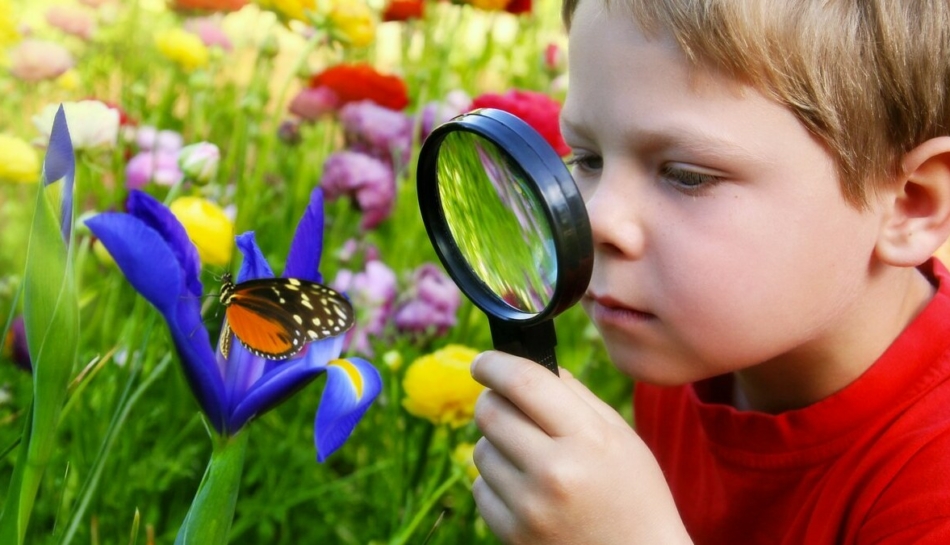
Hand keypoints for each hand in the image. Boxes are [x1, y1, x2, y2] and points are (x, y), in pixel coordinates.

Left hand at [470, 351, 691, 544]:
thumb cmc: (635, 494)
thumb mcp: (621, 437)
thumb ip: (576, 396)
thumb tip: (530, 364)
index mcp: (587, 440)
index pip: (524, 383)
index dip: (495, 364)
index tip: (485, 361)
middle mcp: (554, 472)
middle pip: (490, 412)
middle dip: (493, 400)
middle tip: (506, 404)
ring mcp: (529, 508)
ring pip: (480, 449)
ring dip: (497, 444)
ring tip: (530, 456)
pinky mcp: (511, 535)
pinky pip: (480, 488)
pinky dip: (496, 481)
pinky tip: (527, 488)